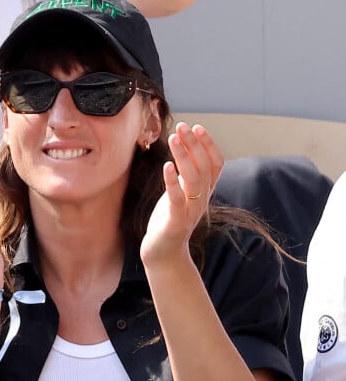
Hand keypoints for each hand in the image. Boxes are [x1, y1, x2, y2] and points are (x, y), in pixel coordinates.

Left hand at [140, 123, 222, 266]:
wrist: (164, 254)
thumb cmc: (169, 220)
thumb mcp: (181, 194)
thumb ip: (186, 175)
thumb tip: (185, 146)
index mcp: (204, 193)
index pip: (216, 164)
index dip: (209, 145)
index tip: (197, 127)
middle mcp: (201, 201)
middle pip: (204, 168)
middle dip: (194, 145)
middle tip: (182, 126)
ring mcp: (190, 213)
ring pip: (193, 181)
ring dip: (184, 157)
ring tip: (173, 139)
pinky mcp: (175, 223)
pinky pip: (177, 200)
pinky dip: (172, 182)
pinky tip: (166, 166)